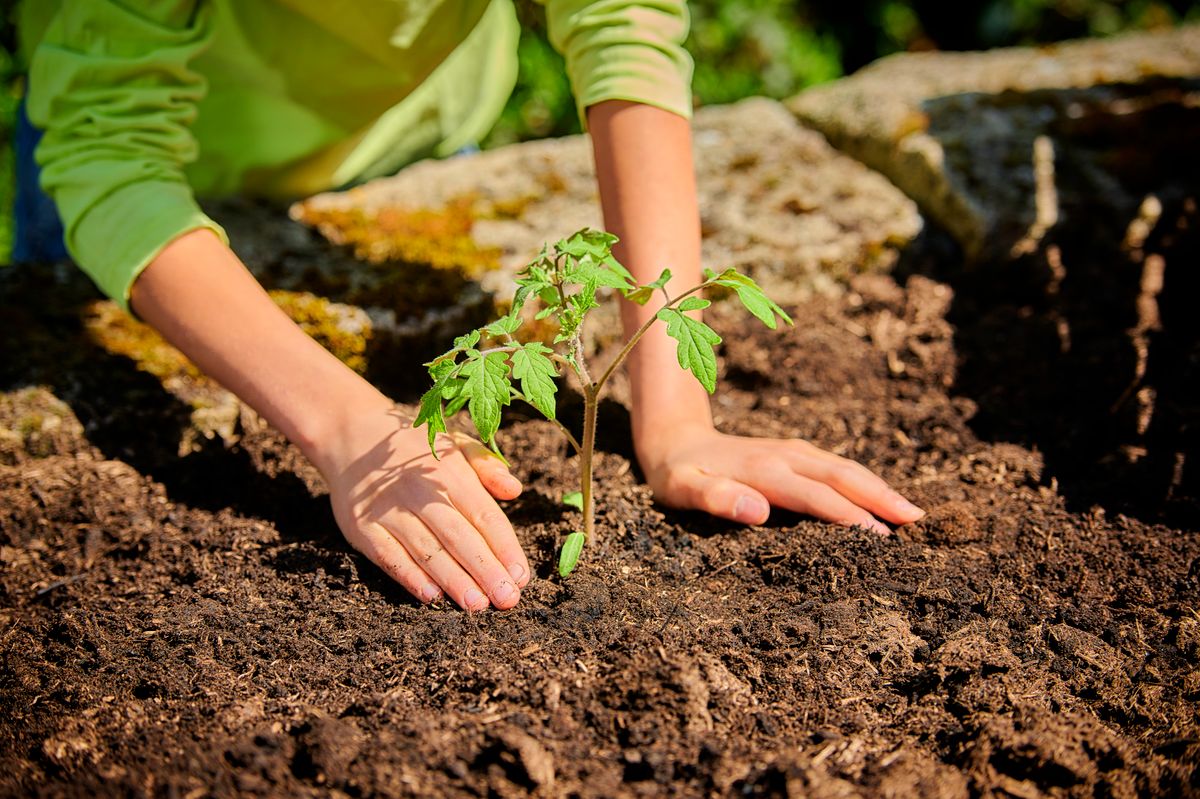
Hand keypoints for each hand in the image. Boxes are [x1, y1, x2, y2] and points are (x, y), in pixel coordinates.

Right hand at [314, 405, 529, 610]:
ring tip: (477, 605)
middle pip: (459, 537)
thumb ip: (487, 466)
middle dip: (485, 571)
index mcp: (450, 473)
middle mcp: (420, 492)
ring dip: (453, 580)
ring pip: (427, 551)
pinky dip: (410, 578)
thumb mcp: (455, 443)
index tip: (521, 576)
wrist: (352, 432)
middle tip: (507, 599)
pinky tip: (432, 597)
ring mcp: (388, 510)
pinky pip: (389, 556)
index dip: (505, 547)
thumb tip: (515, 490)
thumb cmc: (415, 448)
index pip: (484, 515)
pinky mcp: (361, 526)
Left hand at [635, 423, 923, 534]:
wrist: (673, 440)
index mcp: (763, 470)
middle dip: (880, 497)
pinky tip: (877, 496)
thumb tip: (757, 510)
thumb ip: (716, 498)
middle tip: (917, 522)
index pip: (815, 496)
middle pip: (841, 475)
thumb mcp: (682, 491)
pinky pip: (835, 466)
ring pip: (843, 468)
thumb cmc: (677, 475)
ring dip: (878, 488)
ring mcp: (792, 452)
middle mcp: (785, 457)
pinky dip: (863, 480)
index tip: (881, 537)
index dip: (848, 515)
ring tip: (911, 513)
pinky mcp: (793, 454)